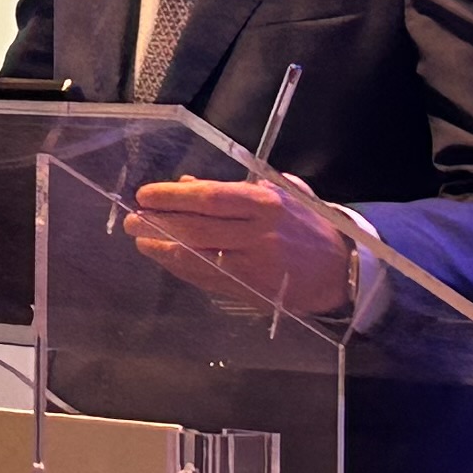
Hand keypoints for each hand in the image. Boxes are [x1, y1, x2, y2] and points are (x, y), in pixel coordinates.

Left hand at [126, 175, 357, 320]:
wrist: (341, 270)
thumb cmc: (308, 225)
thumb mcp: (281, 194)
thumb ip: (234, 188)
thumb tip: (187, 184)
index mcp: (266, 203)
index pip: (208, 198)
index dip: (171, 197)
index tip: (145, 195)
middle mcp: (258, 233)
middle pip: (195, 227)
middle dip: (157, 223)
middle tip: (131, 219)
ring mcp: (253, 264)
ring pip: (196, 256)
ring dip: (162, 249)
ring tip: (141, 240)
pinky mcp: (250, 288)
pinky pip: (206, 278)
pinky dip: (182, 268)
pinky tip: (167, 260)